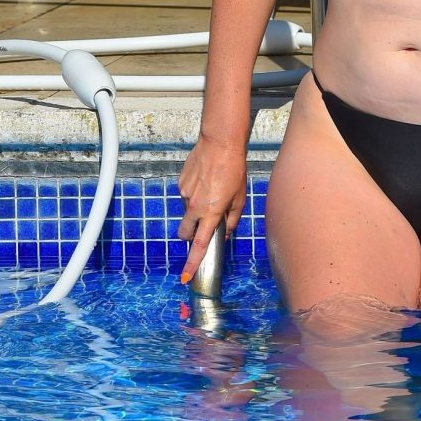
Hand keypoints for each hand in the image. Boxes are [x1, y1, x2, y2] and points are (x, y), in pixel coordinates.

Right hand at [177, 138, 248, 281]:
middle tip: (203, 226)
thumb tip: (226, 233)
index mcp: (211, 211)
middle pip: (185, 233)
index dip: (192, 263)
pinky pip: (186, 196)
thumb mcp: (240, 197)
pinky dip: (194, 195)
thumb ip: (232, 219)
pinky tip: (206, 181)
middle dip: (190, 236)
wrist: (219, 144)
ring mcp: (184, 194)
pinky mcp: (180, 183)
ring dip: (196, 210)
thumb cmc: (234, 170)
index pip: (200, 244)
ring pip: (187, 212)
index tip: (185, 276)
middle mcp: (194, 205)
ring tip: (212, 191)